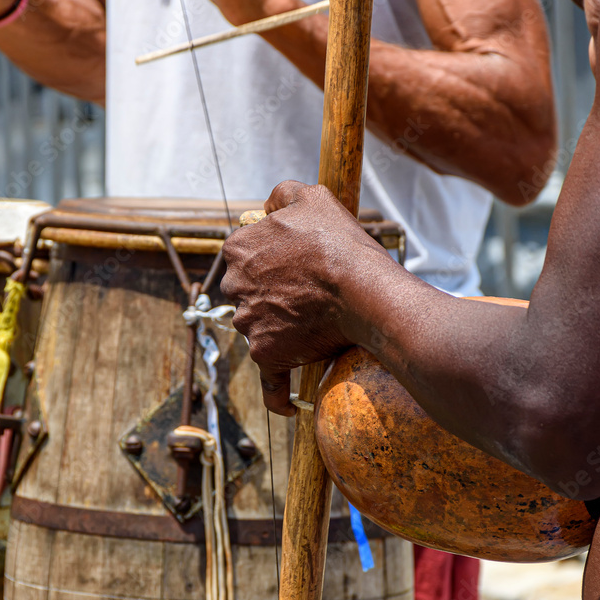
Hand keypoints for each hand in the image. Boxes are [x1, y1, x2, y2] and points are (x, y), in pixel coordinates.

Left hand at [221, 181, 390, 414]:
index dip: (271, 260)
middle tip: (307, 293)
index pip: (244, 257)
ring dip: (281, 330)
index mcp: (239, 249)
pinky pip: (270, 381)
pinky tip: (287, 405)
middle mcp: (236, 287)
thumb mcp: (311, 198)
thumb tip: (267, 205)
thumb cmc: (339, 244)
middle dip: (270, 295)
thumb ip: (283, 194)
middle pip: (248, 294)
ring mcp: (250, 323)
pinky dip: (278, 394)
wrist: (363, 290)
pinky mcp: (267, 354)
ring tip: (316, 324)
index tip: (296, 266)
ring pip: (260, 329)